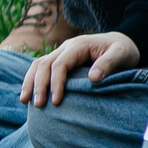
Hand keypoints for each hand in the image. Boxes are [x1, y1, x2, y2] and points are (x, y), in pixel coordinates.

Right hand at [21, 32, 140, 105]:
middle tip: (38, 105)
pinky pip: (41, 68)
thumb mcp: (121, 54)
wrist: (122, 42)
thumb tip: (93, 78)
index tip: (56, 101)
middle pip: (43, 64)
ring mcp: (61, 53)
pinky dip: (33, 80)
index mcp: (78, 46)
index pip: (59, 64)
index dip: (55, 83)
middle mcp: (66, 47)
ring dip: (30, 82)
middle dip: (38, 84)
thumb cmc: (123, 50)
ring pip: (37, 65)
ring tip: (25, 101)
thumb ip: (108, 64)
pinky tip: (30, 94)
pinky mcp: (61, 60)